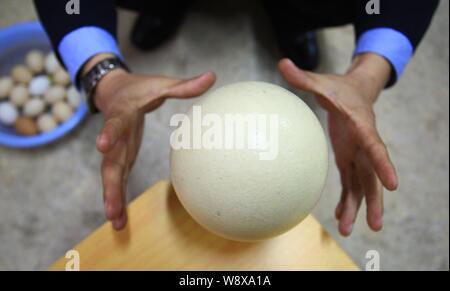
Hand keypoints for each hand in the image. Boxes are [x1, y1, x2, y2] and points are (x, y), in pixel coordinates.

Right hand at [87, 58, 215, 229]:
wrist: (113, 92)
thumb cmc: (139, 89)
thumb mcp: (160, 84)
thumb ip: (184, 85)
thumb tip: (212, 76)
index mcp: (122, 114)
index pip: (115, 123)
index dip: (109, 133)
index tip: (101, 145)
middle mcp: (114, 136)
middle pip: (109, 162)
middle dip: (110, 185)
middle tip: (111, 208)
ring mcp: (115, 150)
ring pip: (111, 176)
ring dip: (112, 198)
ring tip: (117, 222)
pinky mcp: (119, 158)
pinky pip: (116, 180)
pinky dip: (117, 198)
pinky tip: (120, 219)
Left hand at [278, 55, 397, 235]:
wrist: (356, 91)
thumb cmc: (340, 87)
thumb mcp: (322, 82)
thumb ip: (303, 77)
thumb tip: (281, 62)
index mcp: (362, 126)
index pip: (376, 147)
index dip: (384, 165)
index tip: (393, 184)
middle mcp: (364, 144)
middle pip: (373, 176)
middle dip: (375, 201)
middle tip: (374, 225)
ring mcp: (358, 154)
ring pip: (364, 185)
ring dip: (359, 208)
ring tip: (349, 229)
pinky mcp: (350, 158)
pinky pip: (352, 183)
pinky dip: (349, 200)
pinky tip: (343, 217)